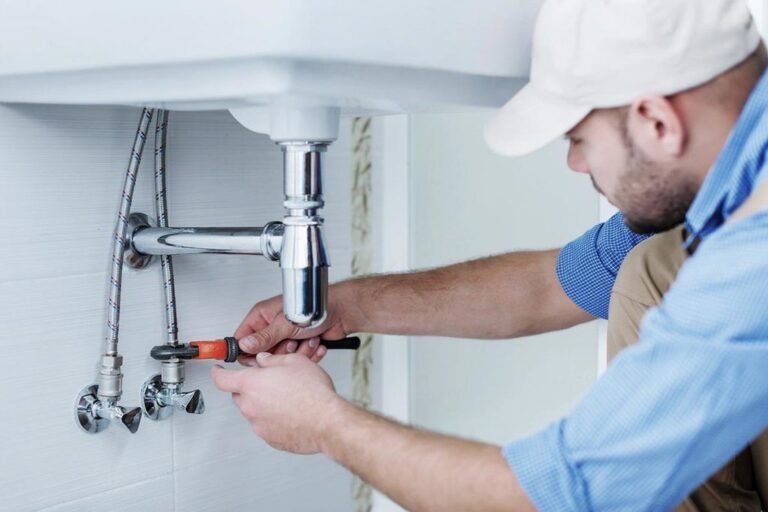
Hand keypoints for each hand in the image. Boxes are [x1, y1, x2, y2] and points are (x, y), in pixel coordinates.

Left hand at [211, 353, 342, 453]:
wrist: (326, 421)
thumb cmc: (313, 393)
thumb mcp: (294, 362)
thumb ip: (273, 360)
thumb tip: (265, 361)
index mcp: (251, 384)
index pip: (222, 378)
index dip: (218, 372)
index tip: (218, 370)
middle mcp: (250, 406)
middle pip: (239, 395)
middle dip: (250, 388)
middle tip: (270, 382)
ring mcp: (259, 425)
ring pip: (254, 411)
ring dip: (264, 404)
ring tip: (288, 397)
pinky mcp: (270, 439)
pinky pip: (266, 425)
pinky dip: (274, 419)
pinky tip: (292, 412)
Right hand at [234, 285, 350, 364]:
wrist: (342, 311)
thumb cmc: (315, 306)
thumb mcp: (285, 323)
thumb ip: (264, 336)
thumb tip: (244, 345)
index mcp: (263, 316)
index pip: (243, 338)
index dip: (247, 351)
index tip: (256, 357)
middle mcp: (273, 326)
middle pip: (263, 353)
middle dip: (280, 351)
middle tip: (290, 342)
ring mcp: (286, 336)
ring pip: (281, 359)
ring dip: (297, 352)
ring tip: (306, 338)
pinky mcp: (299, 345)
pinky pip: (296, 360)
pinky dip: (308, 354)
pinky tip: (315, 342)